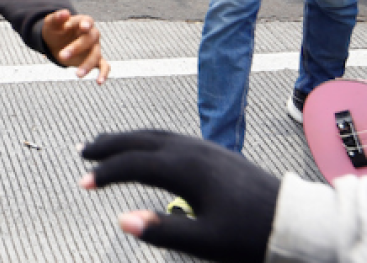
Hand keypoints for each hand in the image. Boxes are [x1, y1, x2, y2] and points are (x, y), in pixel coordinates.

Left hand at [41, 9, 109, 82]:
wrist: (55, 43)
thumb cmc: (55, 31)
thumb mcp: (51, 24)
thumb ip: (57, 17)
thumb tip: (64, 12)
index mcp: (82, 22)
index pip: (87, 21)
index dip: (86, 24)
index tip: (83, 28)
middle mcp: (91, 35)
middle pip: (90, 39)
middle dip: (77, 48)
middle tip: (62, 56)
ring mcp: (94, 47)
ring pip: (96, 55)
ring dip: (87, 65)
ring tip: (77, 75)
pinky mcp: (96, 59)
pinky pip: (104, 66)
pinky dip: (104, 74)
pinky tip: (99, 82)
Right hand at [80, 130, 279, 262]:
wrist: (295, 219)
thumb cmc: (251, 234)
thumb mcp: (207, 242)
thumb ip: (163, 230)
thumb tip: (122, 220)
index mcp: (185, 169)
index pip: (132, 164)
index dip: (105, 172)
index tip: (82, 183)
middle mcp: (190, 150)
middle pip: (138, 140)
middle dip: (108, 145)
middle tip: (82, 152)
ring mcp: (202, 147)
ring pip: (153, 135)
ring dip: (125, 138)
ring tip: (105, 144)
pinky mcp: (212, 151)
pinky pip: (168, 136)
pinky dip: (145, 139)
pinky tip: (145, 149)